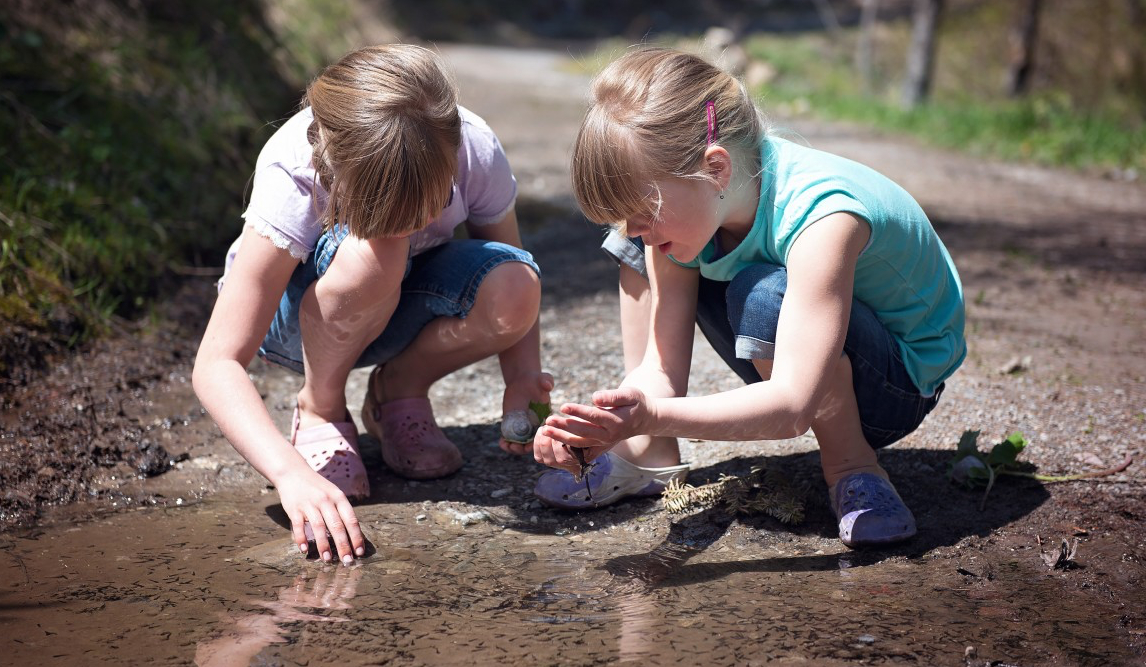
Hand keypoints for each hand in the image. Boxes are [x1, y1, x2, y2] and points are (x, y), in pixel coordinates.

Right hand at [274, 467, 365, 563]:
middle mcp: (326, 500)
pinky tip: (305, 550)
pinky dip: (301, 539)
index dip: (356, 537)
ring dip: (323, 545)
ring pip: (319, 527)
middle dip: (343, 545)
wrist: (293, 472)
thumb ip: (341, 511)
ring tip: (328, 560)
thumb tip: (352, 535)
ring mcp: (310, 504)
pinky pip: (299, 525)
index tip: (359, 552)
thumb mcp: (334, 494)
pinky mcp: (294, 508)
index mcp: (339, 497)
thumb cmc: (317, 488)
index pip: (351, 519)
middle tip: (347, 561)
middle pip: (337, 526)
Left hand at [499, 370, 553, 454]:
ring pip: (520, 444)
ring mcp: (523, 427)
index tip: (530, 443)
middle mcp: (535, 426)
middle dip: (523, 449)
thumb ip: (547, 381)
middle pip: (531, 444)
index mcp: (545, 419)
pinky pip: (510, 438)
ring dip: (513, 448)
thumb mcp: (542, 378)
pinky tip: (501, 442)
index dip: (538, 442)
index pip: (544, 435)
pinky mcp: (512, 425)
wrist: (523, 380)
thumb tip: (548, 386)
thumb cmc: (536, 380)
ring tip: (505, 445)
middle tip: (515, 447)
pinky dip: (505, 443)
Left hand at [534, 387, 650, 471]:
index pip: (594, 417)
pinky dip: (567, 445)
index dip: (579, 412)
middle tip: (548, 420)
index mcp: (617, 422)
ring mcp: (604, 443)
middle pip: (583, 432)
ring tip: (545, 430)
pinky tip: (553, 438)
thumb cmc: (636, 403)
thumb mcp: (630, 394)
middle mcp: (610, 435)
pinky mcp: (600, 445)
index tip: (563, 406)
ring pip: (580, 442)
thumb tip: (595, 397)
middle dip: (564, 427)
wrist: (645, 420)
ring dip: (561, 437)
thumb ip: (613, 396)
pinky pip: (581, 448)